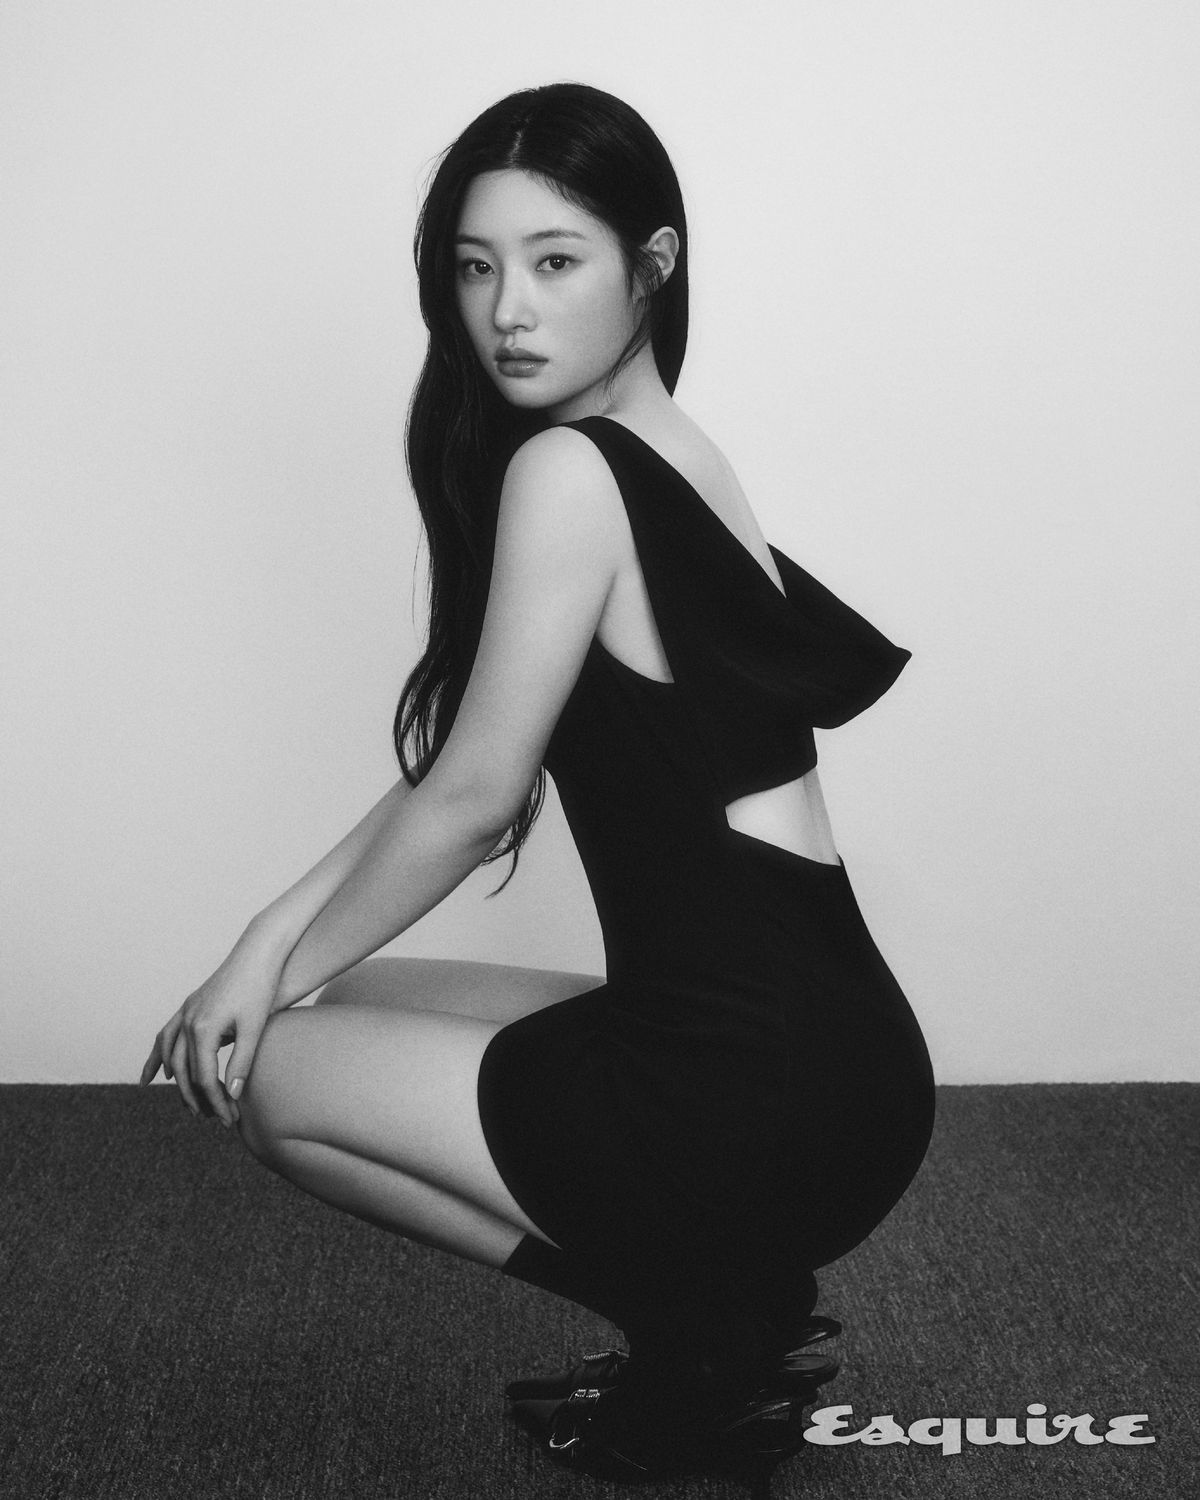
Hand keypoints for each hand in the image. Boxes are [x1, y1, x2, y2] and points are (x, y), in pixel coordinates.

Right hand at [140, 935, 286, 1126]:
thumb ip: (242, 1063)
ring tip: (187, 1106)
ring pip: (171, 1056)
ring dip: (178, 1084)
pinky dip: (161, 1057)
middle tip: (213, 1119)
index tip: (229, 1119)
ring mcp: (186, 1011)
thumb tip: (232, 1096)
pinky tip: (161, 1075)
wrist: (258, 953)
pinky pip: (168, 1036)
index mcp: (203, 1029)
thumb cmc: (260, 988)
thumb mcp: (255, 1027)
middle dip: (198, 1099)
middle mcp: (188, 1021)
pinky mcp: (190, 1005)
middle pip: (185, 1072)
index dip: (216, 1102)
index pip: (205, 1078)